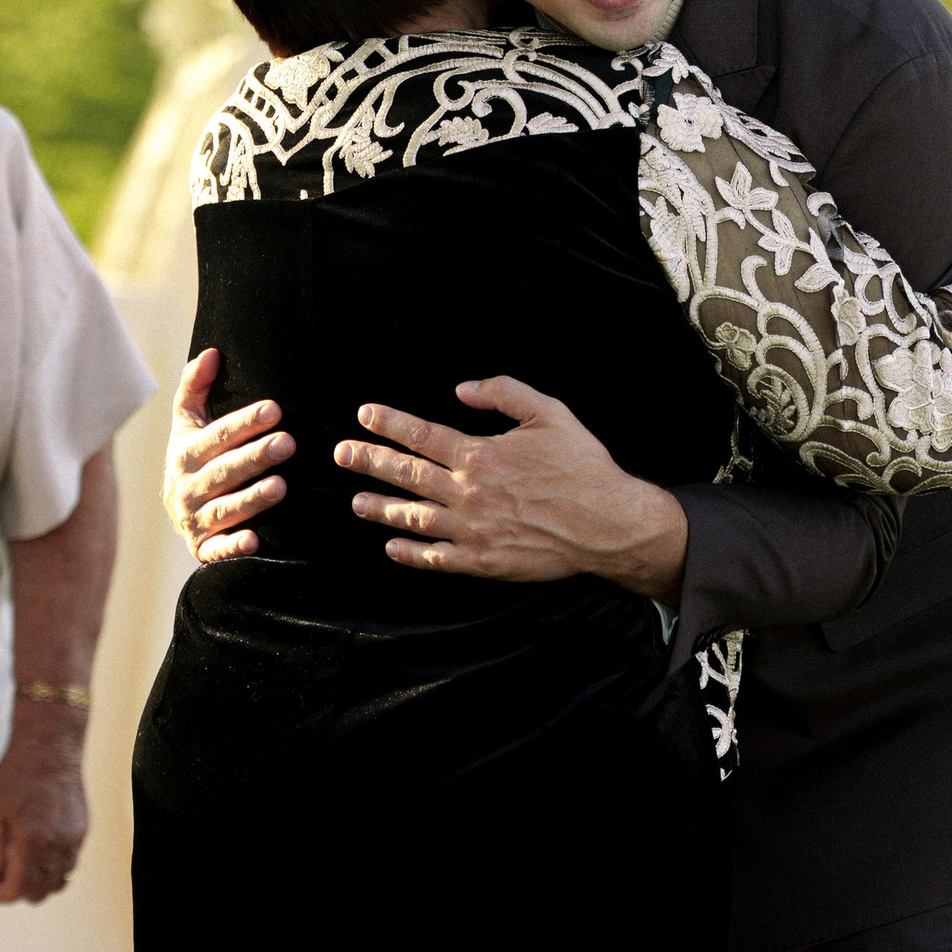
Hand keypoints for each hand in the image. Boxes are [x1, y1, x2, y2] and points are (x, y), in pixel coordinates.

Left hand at [0, 710, 89, 904]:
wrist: (51, 747)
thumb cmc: (17, 774)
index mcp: (32, 841)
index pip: (17, 888)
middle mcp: (57, 846)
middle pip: (38, 892)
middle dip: (15, 894)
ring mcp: (73, 840)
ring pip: (57, 883)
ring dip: (36, 886)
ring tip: (17, 874)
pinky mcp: (82, 832)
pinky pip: (69, 866)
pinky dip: (52, 873)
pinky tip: (37, 861)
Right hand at [163, 347, 294, 564]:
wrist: (177, 511)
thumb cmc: (192, 457)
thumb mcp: (188, 422)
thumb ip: (196, 387)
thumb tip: (213, 353)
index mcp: (184, 453)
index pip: (217, 436)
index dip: (244, 423)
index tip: (274, 409)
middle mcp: (186, 488)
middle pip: (223, 471)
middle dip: (255, 457)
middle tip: (288, 443)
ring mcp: (194, 520)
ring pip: (224, 509)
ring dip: (251, 499)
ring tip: (281, 486)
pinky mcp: (203, 548)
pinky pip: (218, 549)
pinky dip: (234, 546)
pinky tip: (255, 540)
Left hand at [335, 376, 689, 598]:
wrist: (608, 524)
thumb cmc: (583, 466)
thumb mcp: (550, 413)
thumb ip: (503, 393)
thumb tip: (461, 390)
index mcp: (480, 454)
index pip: (420, 435)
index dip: (388, 423)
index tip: (364, 415)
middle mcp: (468, 493)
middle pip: (405, 474)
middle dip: (369, 462)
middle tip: (342, 454)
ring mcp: (472, 531)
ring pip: (413, 517)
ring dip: (380, 508)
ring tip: (356, 501)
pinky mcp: (483, 562)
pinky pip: (436, 558)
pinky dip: (410, 553)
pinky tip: (391, 546)